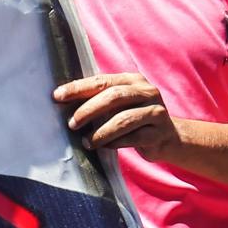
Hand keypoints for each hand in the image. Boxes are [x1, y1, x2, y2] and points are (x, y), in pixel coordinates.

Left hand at [54, 71, 180, 158]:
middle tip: (72, 123)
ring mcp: (156, 111)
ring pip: (124, 119)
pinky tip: (102, 147)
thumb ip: (100, 99)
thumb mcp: (121, 104)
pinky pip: (133, 138)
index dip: (79, 88)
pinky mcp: (159, 133)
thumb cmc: (134, 118)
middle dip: (88, 110)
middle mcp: (147, 91)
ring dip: (100, 132)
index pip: (102, 80)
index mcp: (133, 80)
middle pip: (114, 96)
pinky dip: (115, 143)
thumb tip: (63, 101)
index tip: (57, 96)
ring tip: (86, 142)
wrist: (169, 137)